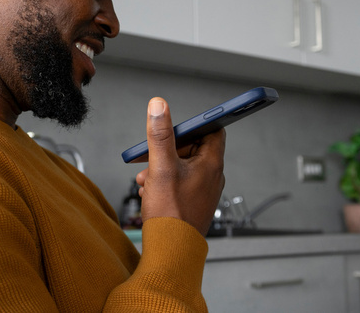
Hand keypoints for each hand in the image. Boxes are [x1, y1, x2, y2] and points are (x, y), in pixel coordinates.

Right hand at [135, 97, 225, 235]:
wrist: (171, 252)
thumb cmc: (172, 214)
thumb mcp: (161, 167)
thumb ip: (160, 135)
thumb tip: (159, 106)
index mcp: (211, 163)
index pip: (211, 129)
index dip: (193, 124)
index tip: (177, 124)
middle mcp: (212, 176)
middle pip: (192, 148)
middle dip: (168, 149)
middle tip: (150, 154)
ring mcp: (204, 190)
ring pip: (182, 166)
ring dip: (162, 167)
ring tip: (146, 178)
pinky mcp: (194, 202)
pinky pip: (180, 182)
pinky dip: (164, 182)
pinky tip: (150, 191)